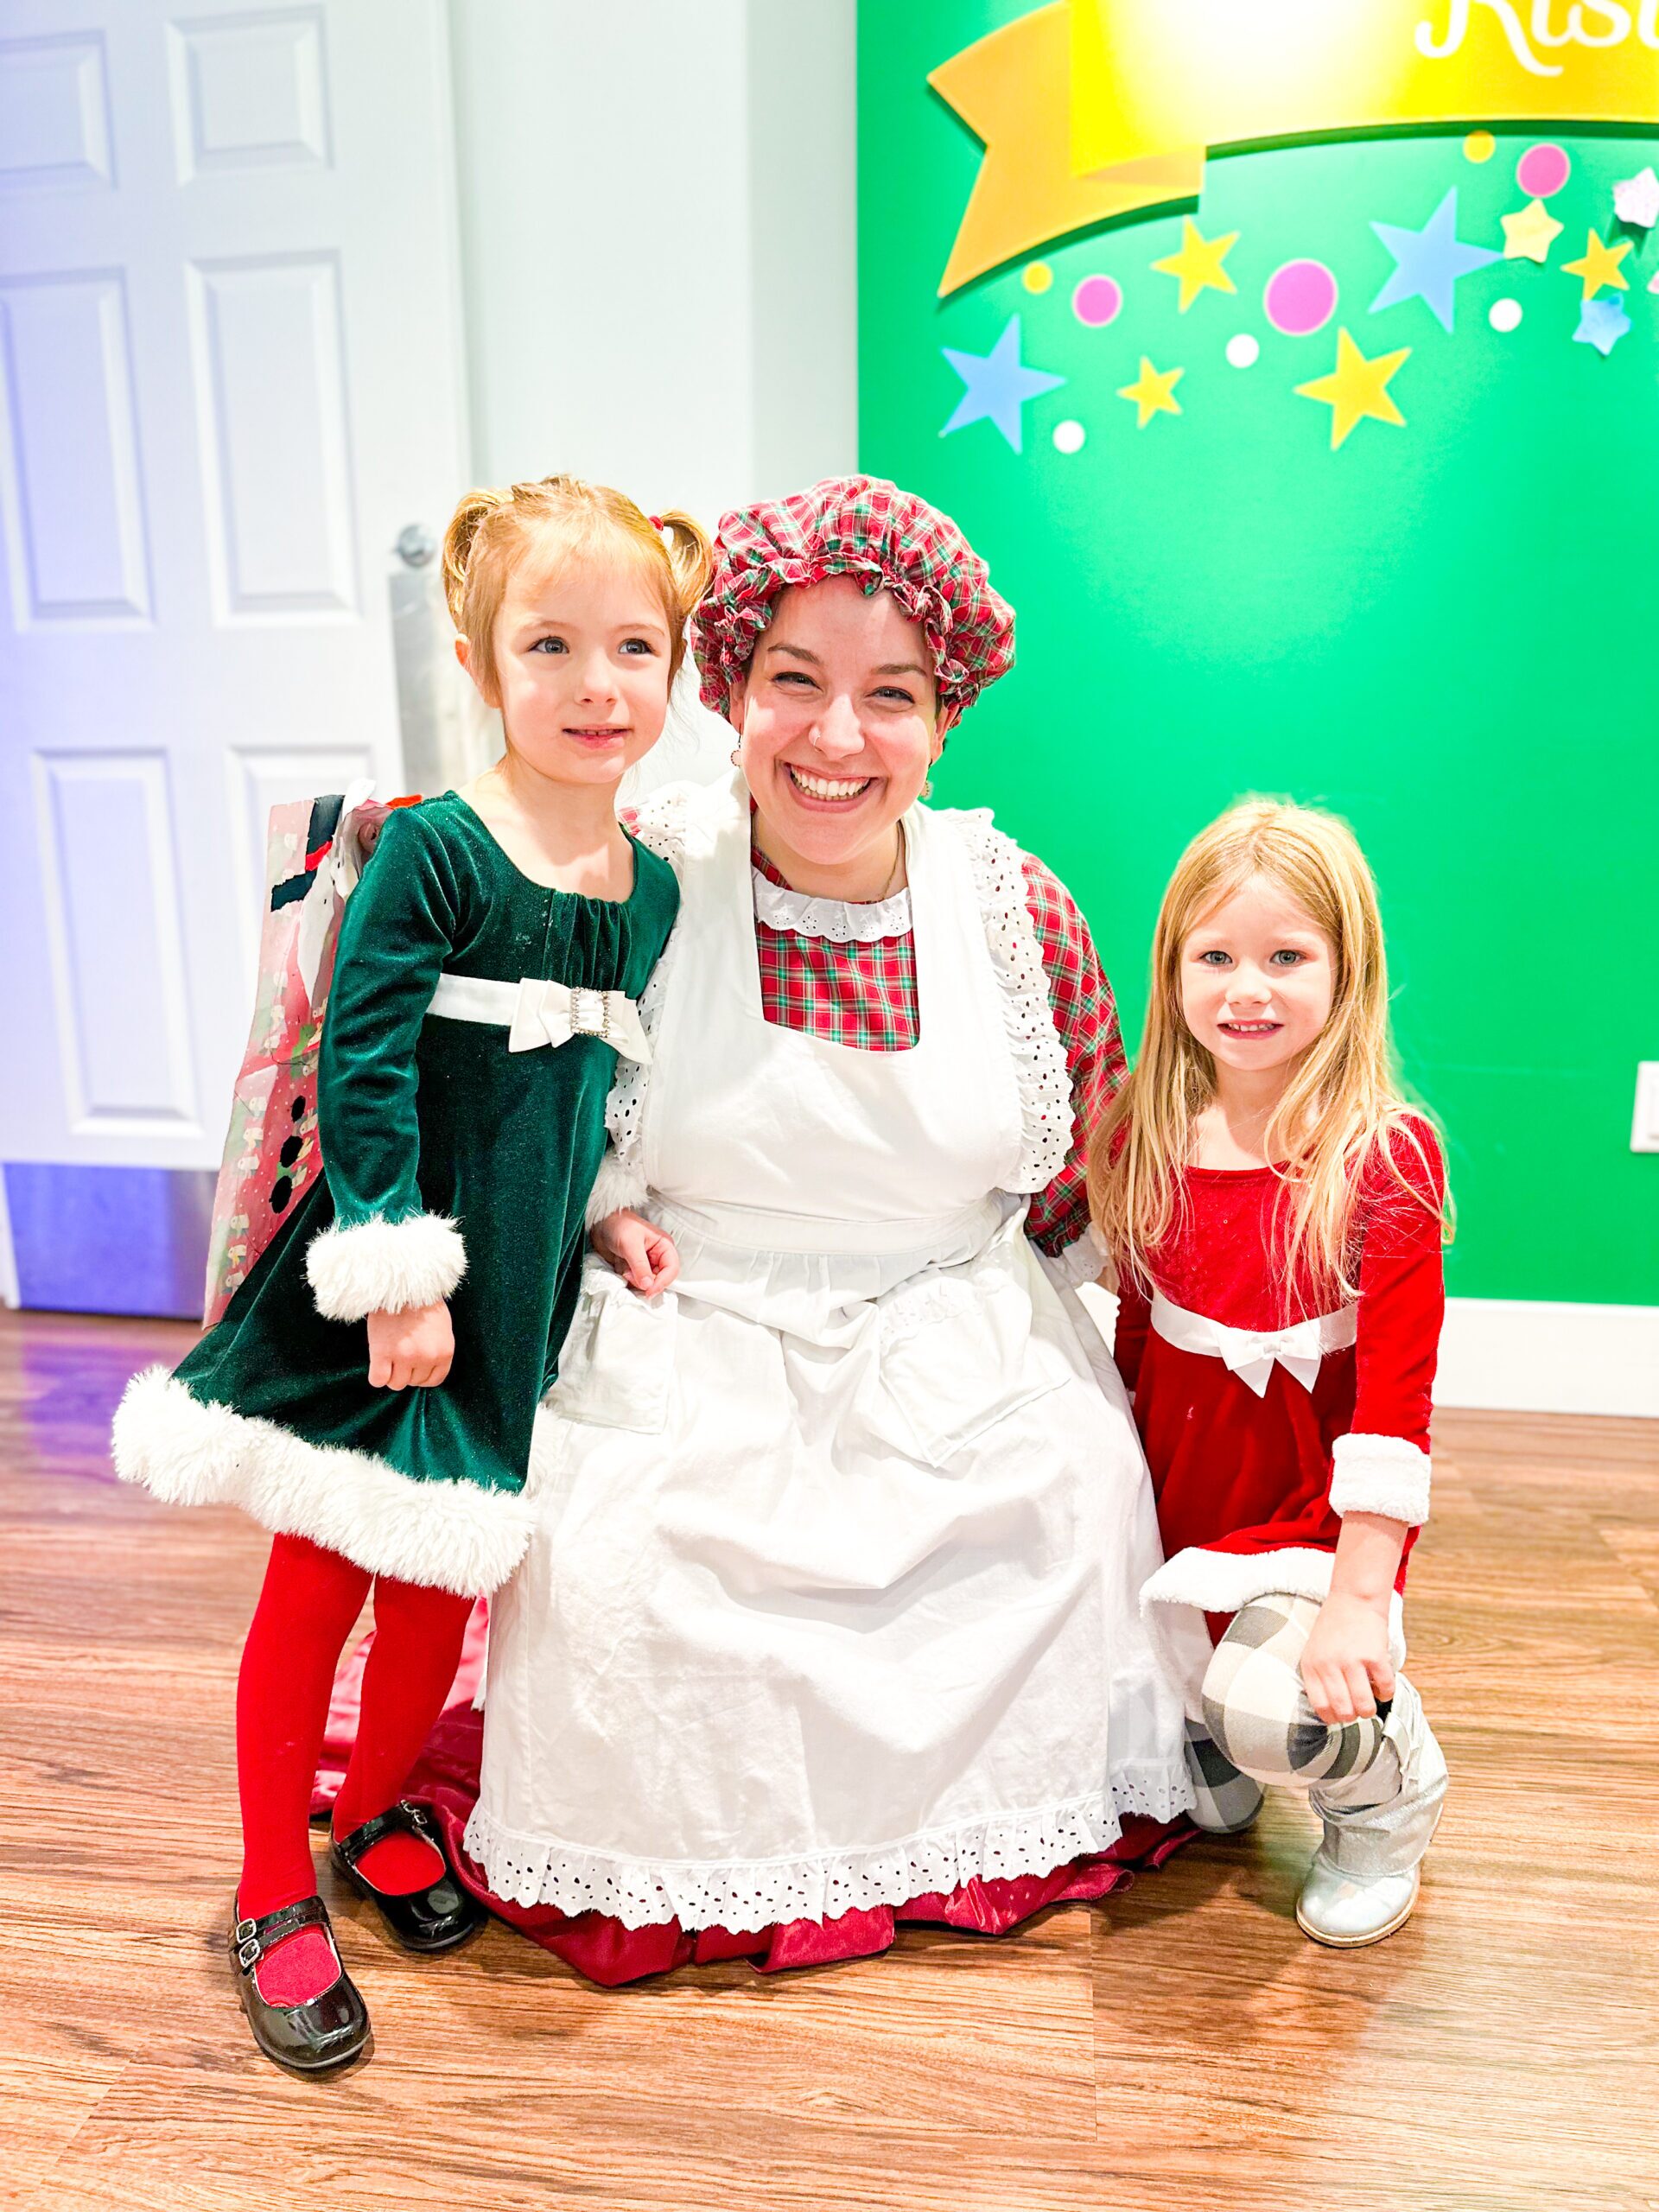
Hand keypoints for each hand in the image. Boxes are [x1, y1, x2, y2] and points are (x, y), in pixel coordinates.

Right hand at [366, 1300, 453, 1389]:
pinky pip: (378, 1380)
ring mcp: (405, 1356)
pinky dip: (376, 1375)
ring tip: (388, 1354)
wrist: (402, 1284)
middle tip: (398, 1352)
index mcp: (444, 1352)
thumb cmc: (422, 1303)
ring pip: (396, 1384)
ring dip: (390, 1373)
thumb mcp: (441, 1328)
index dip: (421, 1375)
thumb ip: (437, 1349)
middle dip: (405, 1371)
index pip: (434, 1380)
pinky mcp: (383, 1352)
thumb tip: (427, 1367)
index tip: (413, 1366)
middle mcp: (426, 1357)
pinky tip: (378, 1361)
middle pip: (413, 1382)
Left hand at [590, 1209, 679, 1295]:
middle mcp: (657, 1256)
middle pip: (659, 1279)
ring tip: (623, 1265)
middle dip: (643, 1280)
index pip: (671, 1270)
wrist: (600, 1224)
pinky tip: (620, 1265)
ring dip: (632, 1278)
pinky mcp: (634, 1269)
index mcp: (664, 1246)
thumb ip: (640, 1266)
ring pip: (645, 1282)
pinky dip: (626, 1277)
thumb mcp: (631, 1245)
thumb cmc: (619, 1225)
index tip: (649, 1291)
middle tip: (629, 1273)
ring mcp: (646, 1264)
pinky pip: (634, 1281)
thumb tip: (648, 1285)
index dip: (662, 1282)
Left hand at [1299, 1590, 1394, 1725]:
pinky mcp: (1375, 1656)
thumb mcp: (1314, 1651)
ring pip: (1364, 1706)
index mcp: (1311, 1665)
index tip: (1340, 1716)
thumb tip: (1329, 1711)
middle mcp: (1329, 1665)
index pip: (1320, 1706)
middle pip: (1343, 1711)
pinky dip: (1386, 1693)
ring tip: (1370, 1700)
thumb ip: (1318, 1678)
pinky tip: (1382, 1685)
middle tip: (1357, 1707)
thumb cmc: (1334, 1628)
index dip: (1333, 1718)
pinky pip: (1385, 1689)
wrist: (1353, 1600)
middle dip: (1353, 1716)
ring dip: (1370, 1709)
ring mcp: (1352, 1660)